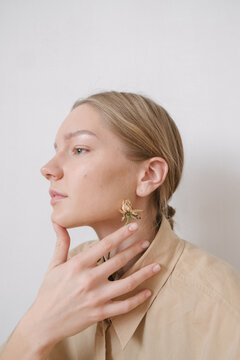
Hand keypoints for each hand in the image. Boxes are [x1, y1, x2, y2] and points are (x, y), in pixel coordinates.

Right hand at [26, 221, 160, 348]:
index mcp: (78, 265)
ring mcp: (96, 297)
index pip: (104, 245)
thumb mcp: (53, 265)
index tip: (134, 227)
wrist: (44, 322)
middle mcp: (89, 279)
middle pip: (119, 261)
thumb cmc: (49, 292)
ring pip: (127, 283)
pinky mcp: (100, 313)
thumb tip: (58, 222)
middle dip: (135, 250)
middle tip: (146, 242)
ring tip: (157, 265)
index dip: (121, 234)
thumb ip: (61, 243)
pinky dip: (138, 299)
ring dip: (144, 273)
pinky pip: (124, 306)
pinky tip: (148, 292)